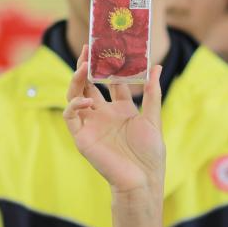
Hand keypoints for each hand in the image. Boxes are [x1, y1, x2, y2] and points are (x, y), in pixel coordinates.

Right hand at [64, 45, 164, 193]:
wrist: (142, 180)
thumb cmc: (150, 153)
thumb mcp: (153, 118)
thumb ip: (152, 93)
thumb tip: (156, 66)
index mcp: (121, 108)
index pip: (110, 81)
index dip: (109, 64)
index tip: (108, 46)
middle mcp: (103, 114)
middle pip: (89, 84)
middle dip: (87, 65)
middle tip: (88, 47)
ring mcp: (91, 124)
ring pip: (75, 95)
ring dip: (77, 80)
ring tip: (83, 66)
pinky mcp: (82, 137)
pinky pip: (71, 116)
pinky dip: (75, 105)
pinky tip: (86, 101)